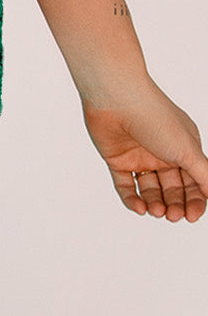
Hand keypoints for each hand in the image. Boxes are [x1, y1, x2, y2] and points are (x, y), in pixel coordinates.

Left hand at [81, 74, 207, 221]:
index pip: (193, 182)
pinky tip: (140, 208)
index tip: (192, 217)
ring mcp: (139, 156)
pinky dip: (132, 199)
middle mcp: (162, 153)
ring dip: (155, 203)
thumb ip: (203, 174)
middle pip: (172, 188)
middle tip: (173, 216)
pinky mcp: (117, 159)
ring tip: (156, 211)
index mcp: (184, 148)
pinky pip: (125, 185)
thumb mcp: (187, 150)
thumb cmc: (156, 118)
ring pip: (149, 189)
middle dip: (174, 204)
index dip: (195, 201)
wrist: (117, 99)